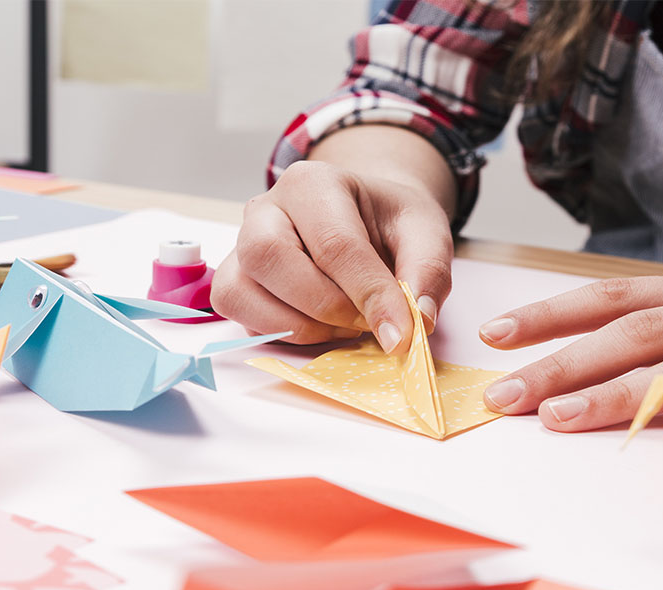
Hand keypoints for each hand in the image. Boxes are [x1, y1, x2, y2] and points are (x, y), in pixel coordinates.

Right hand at [210, 160, 452, 352]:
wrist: (366, 220)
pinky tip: (320, 326)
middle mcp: (265, 207)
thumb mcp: (426, 233)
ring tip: (346, 325)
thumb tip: (417, 321)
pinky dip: (281, 331)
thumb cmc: (389, 223)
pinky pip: (239, 313)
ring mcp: (241, 244)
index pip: (334, 243)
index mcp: (314, 182)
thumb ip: (428, 271)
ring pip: (242, 290)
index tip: (401, 333)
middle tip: (365, 322)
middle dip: (325, 306)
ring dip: (300, 324)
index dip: (369, 295)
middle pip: (269, 258)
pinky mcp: (234, 279)